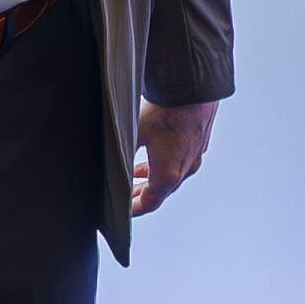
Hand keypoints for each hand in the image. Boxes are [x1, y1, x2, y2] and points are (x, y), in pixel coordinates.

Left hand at [128, 97, 217, 218]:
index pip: (149, 203)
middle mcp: (184, 170)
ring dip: (152, 179)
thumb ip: (121, 152)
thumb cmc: (165, 111)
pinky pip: (179, 162)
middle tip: (126, 198)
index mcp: (168, 175)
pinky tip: (156, 154)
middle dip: (141, 195)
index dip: (134, 210)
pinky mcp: (198, 144)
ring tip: (136, 175)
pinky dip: (164, 165)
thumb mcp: (133, 134)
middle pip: (160, 192)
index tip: (123, 213)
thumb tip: (106, 160)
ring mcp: (193, 158)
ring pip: (171, 176)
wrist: (194, 90)